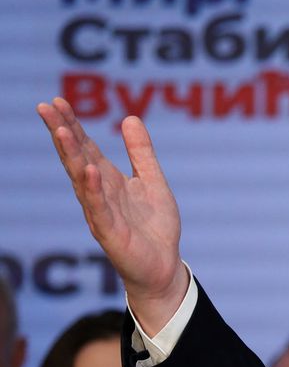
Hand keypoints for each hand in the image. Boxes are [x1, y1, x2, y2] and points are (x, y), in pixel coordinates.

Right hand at [37, 97, 187, 333]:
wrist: (164, 265)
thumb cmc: (154, 226)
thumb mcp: (152, 181)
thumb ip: (140, 153)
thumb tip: (130, 118)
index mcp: (108, 180)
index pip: (85, 147)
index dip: (71, 125)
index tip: (56, 101)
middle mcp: (98, 194)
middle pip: (76, 158)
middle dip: (62, 133)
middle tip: (46, 107)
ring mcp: (101, 213)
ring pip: (81, 180)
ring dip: (72, 155)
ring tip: (61, 130)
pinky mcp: (111, 232)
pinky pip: (99, 208)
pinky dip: (93, 189)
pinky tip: (90, 170)